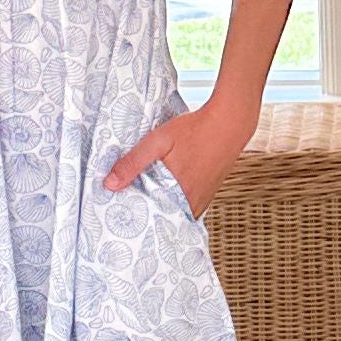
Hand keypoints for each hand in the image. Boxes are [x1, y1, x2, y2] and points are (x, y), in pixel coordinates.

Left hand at [102, 98, 256, 219]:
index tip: (123, 216)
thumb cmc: (196, 129)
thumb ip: (134, 162)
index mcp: (180, 194)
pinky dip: (175, 201)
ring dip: (163, 207)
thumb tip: (110, 184)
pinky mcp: (209, 193)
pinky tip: (166, 189)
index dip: (137, 217)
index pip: (153, 219)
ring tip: (146, 198)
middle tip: (131, 207)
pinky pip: (187, 205)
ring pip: (176, 212)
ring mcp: (203, 199)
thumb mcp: (158, 141)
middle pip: (165, 217)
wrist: (230, 122)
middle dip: (148, 213)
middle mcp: (194, 202)